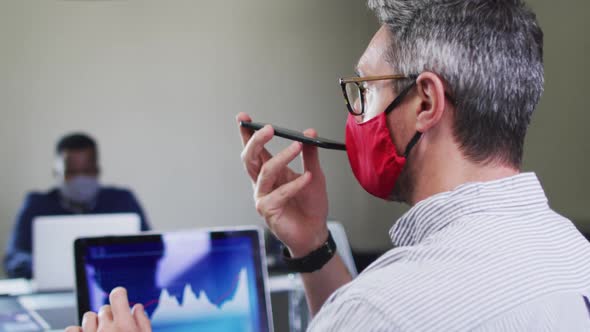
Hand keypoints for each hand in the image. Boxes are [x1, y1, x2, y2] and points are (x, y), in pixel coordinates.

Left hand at [65, 287, 150, 331]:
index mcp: (125, 326)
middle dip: (110, 316)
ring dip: (95, 323)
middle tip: (115, 329)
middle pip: (105, 308)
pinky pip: (72, 328)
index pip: (118, 295)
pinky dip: (78, 331)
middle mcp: (106, 330)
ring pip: (89, 316)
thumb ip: (143, 323)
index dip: (120, 295)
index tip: (120, 299)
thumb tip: (136, 308)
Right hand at [237, 112, 328, 256]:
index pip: (256, 149)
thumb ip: (310, 154)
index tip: (243, 117)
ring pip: (265, 172)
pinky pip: (278, 193)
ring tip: (298, 147)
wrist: (316, 232)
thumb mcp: (314, 174)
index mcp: (270, 171)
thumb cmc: (311, 205)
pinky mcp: (268, 210)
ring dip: (282, 157)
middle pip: (250, 158)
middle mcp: (262, 183)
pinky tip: (307, 178)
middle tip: (269, 129)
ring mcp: (263, 196)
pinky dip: (294, 184)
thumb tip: (309, 132)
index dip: (247, 133)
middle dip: (256, 141)